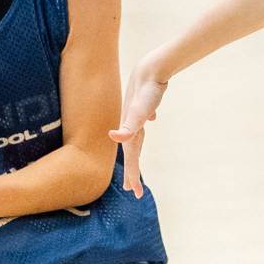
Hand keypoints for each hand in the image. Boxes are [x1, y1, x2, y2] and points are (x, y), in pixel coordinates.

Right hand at [108, 61, 168, 195]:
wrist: (150, 70)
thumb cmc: (146, 92)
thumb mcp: (139, 112)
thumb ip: (127, 127)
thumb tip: (113, 136)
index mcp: (130, 133)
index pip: (131, 160)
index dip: (132, 177)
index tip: (135, 194)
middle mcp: (130, 127)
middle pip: (131, 154)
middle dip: (131, 172)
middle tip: (133, 190)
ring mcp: (135, 118)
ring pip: (135, 139)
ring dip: (134, 153)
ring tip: (135, 161)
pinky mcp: (144, 106)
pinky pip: (142, 121)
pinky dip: (142, 125)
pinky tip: (150, 119)